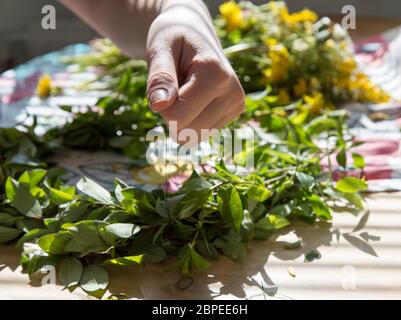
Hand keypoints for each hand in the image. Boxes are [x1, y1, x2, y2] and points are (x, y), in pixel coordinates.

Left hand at [146, 0, 244, 141]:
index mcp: (216, 75)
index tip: (167, 81)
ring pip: (192, 137)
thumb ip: (159, 78)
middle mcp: (233, 93)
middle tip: (176, 84)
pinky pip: (200, 134)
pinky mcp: (234, 114)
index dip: (161, 104)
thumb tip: (159, 106)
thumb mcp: (160, 50)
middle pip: (185, 131)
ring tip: (186, 89)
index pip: (177, 117)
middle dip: (170, 112)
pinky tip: (195, 98)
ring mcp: (236, 106)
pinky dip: (190, 120)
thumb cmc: (174, 39)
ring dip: (180, 118)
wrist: (195, 32)